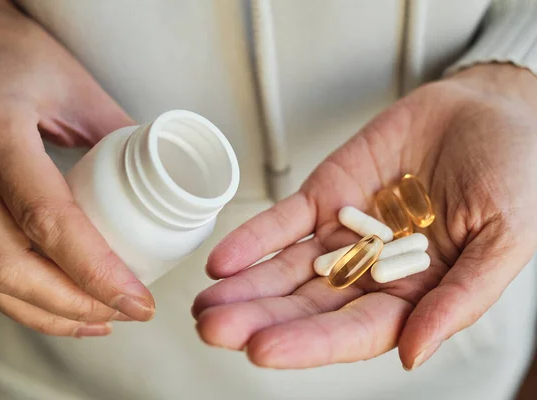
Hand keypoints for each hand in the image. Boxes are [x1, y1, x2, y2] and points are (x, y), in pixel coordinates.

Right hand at [0, 0, 153, 336]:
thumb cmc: (18, 54)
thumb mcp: (78, 87)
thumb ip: (119, 141)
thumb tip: (161, 192)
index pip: (47, 219)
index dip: (96, 271)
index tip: (138, 299)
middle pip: (9, 266)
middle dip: (75, 305)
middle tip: (128, 313)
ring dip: (48, 313)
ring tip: (103, 320)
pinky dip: (21, 299)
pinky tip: (61, 306)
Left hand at [192, 63, 536, 369]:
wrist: (487, 112)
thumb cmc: (512, 175)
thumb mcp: (505, 238)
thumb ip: (462, 297)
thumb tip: (413, 351)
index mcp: (414, 293)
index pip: (354, 330)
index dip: (309, 342)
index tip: (262, 349)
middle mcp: (370, 271)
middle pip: (307, 305)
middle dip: (259, 318)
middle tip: (213, 329)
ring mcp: (342, 233)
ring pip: (285, 268)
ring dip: (244, 287)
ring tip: (205, 306)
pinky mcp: (325, 196)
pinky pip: (283, 221)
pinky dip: (252, 238)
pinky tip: (222, 261)